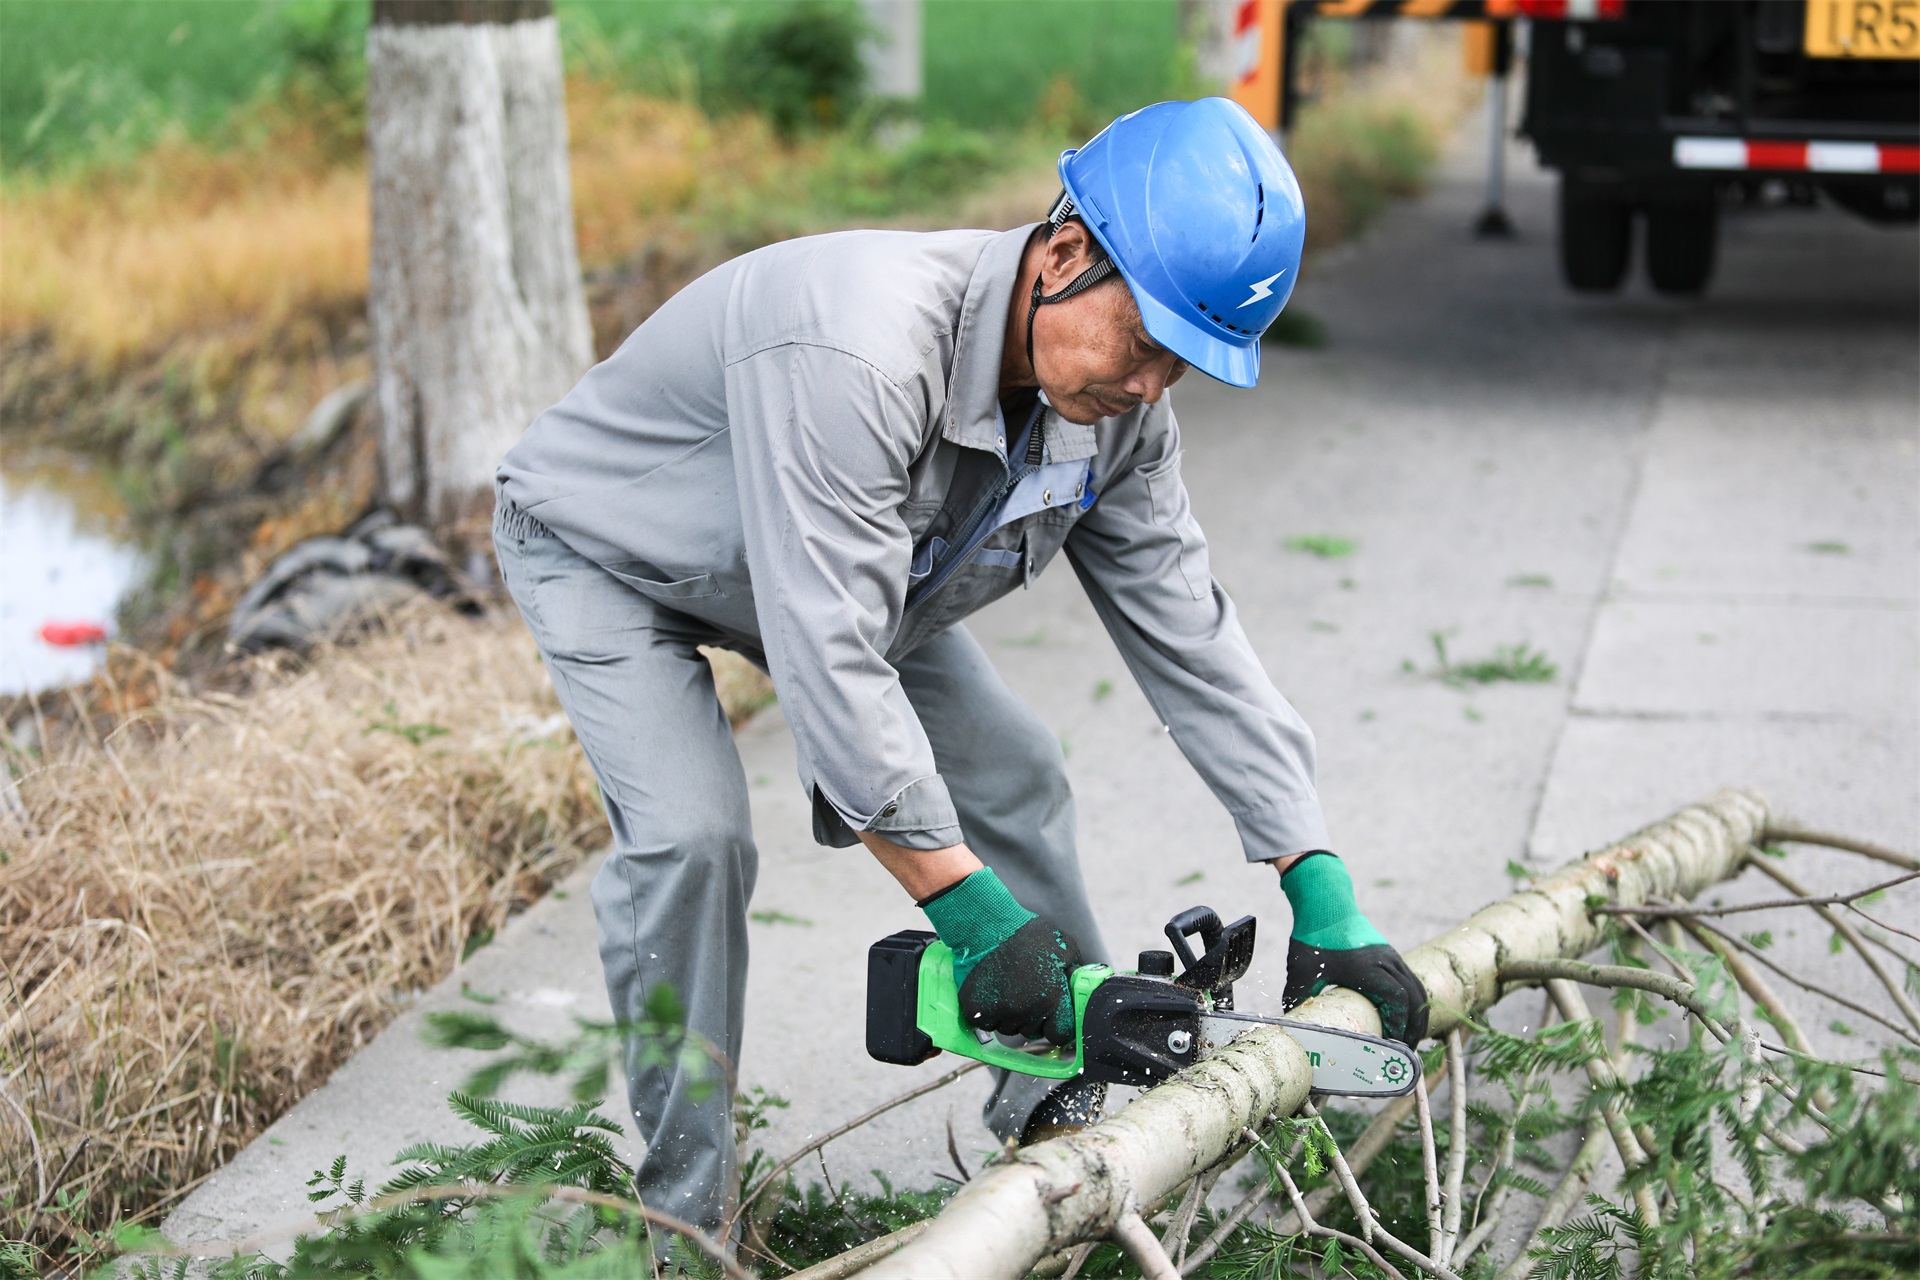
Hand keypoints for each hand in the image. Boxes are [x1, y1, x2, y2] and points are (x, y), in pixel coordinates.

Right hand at [957, 916, 1083, 1044]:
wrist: (988, 925)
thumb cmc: (1028, 933)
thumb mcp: (1065, 947)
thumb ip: (1074, 974)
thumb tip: (1081, 987)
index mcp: (1052, 999)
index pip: (1059, 1034)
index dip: (1055, 1025)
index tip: (1050, 1015)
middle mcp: (1027, 1011)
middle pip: (1031, 1031)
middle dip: (1030, 1017)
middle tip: (1024, 992)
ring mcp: (1000, 1012)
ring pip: (1008, 1028)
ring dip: (1008, 1015)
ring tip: (1006, 988)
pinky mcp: (976, 1010)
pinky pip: (985, 1023)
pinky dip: (987, 1012)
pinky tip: (990, 992)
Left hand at [1278, 852, 1428, 1047]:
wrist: (1325, 903)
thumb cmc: (1315, 935)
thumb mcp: (1302, 969)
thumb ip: (1297, 997)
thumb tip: (1289, 1024)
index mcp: (1368, 968)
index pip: (1397, 1001)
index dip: (1399, 1025)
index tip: (1393, 1044)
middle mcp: (1386, 962)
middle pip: (1414, 999)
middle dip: (1413, 1027)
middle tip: (1405, 1052)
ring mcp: (1391, 957)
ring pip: (1417, 990)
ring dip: (1418, 1015)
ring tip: (1410, 1040)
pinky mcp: (1390, 954)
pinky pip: (1411, 980)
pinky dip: (1414, 1001)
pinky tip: (1406, 1016)